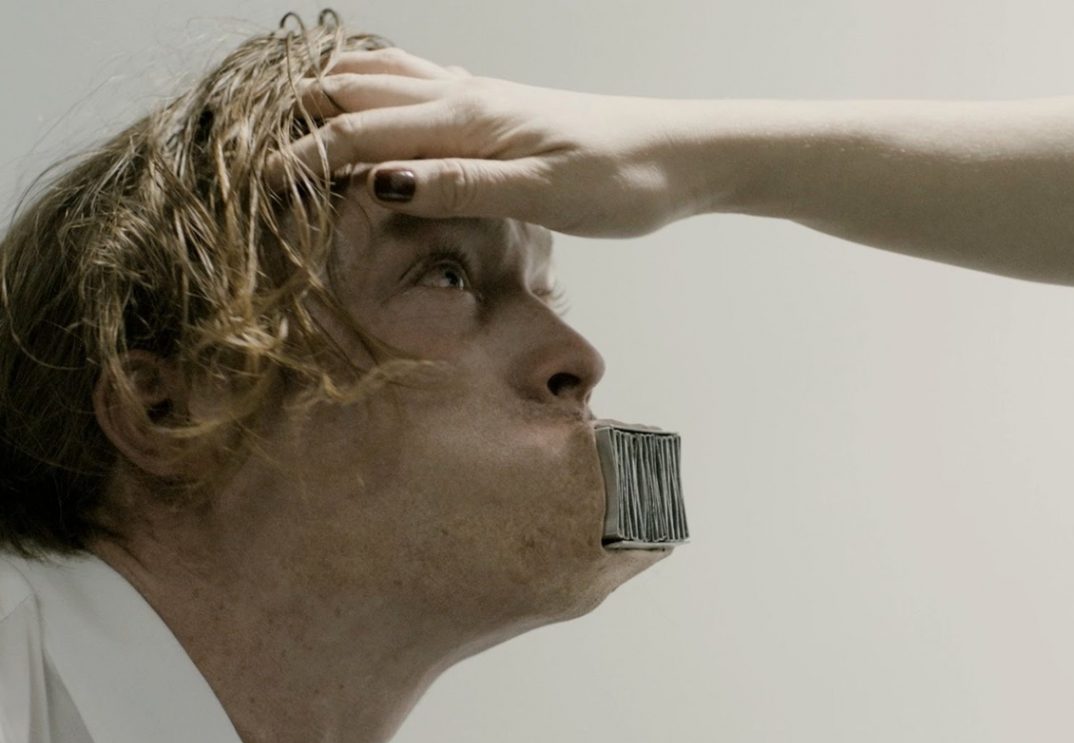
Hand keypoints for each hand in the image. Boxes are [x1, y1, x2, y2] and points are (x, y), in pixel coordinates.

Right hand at [277, 48, 701, 236]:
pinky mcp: (495, 109)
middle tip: (259, 165)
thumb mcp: (542, 194)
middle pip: (354, 92)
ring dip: (332, 98)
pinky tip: (371, 108)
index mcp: (465, 119)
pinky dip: (375, 90)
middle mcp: (462, 97)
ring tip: (291, 129)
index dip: (301, 161)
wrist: (679, 153)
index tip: (255, 192)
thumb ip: (460, 186)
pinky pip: (418, 84)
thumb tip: (376, 182)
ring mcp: (478, 97)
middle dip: (300, 123)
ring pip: (382, 78)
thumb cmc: (620, 179)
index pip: (359, 134)